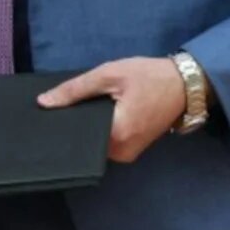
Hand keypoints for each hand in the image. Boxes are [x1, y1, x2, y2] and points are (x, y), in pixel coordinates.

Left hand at [36, 57, 187, 163]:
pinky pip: (107, 142)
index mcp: (116, 135)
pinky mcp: (132, 150)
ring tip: (74, 108)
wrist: (186, 85)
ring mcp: (128, 154)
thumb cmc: (149, 77)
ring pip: (95, 143)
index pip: (77, 135)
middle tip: (58, 106)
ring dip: (87, 127)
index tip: (46, 114)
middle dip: (73, 125)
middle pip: (85, 141)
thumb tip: (44, 103)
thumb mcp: (110, 74)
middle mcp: (121, 153)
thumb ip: (75, 90)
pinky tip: (93, 114)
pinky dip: (99, 129)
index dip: (61, 123)